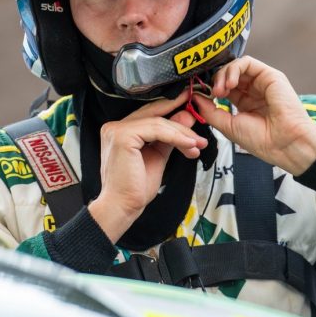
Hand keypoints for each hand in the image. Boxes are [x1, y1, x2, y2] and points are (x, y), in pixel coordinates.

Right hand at [88, 90, 207, 242]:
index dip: (172, 110)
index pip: (150, 115)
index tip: (192, 112)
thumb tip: (186, 118)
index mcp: (121, 130)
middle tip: (200, 129)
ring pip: (158, 122)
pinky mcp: (122, 136)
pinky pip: (156, 130)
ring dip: (182, 133)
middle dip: (181, 123)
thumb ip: (169, 137)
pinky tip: (189, 145)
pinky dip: (176, 137)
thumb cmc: (136, 187)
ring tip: (197, 145)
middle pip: (155, 115)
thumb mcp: (157, 155)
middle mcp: (115, 126)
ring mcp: (117, 129)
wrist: (123, 207)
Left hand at [193, 56, 315, 175]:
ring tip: (220, 90)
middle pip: (228, 75)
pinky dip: (233, 69)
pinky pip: (247, 63)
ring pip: (235, 66)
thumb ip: (211, 111)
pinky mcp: (270, 75)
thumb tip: (195, 97)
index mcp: (245, 104)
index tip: (200, 96)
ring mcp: (262, 82)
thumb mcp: (228, 126)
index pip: (223, 87)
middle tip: (211, 93)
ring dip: (223, 74)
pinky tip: (229, 83)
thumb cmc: (263, 140)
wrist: (285, 144)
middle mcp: (253, 91)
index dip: (210, 89)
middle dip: (215, 81)